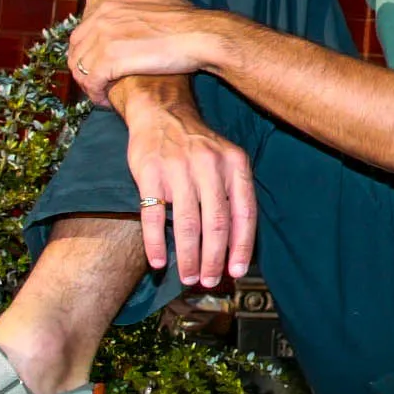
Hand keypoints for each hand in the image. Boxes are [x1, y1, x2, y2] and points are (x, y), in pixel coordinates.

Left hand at [69, 0, 222, 104]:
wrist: (201, 35)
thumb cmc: (188, 18)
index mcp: (110, 7)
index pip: (81, 34)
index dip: (86, 54)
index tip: (98, 67)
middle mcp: (101, 21)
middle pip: (76, 52)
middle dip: (83, 70)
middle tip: (97, 85)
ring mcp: (104, 40)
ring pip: (81, 69)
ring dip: (88, 85)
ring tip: (101, 95)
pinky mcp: (110, 61)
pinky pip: (92, 82)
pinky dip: (95, 94)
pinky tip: (106, 101)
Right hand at [124, 98, 255, 287]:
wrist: (162, 112)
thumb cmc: (198, 146)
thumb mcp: (226, 160)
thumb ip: (233, 195)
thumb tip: (236, 244)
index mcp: (234, 165)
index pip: (244, 213)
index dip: (241, 246)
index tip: (237, 270)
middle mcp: (210, 166)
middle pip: (216, 223)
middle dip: (213, 258)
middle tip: (209, 281)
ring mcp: (179, 169)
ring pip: (188, 224)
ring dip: (188, 257)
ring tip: (188, 277)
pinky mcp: (150, 173)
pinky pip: (154, 216)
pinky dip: (156, 243)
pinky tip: (157, 261)